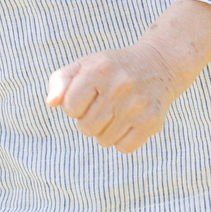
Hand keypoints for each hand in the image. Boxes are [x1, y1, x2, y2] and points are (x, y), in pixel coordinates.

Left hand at [46, 44, 185, 153]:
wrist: (159, 63)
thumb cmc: (113, 68)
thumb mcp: (85, 64)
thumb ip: (60, 80)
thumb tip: (51, 103)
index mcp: (98, 70)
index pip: (70, 108)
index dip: (75, 105)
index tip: (88, 96)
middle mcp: (119, 86)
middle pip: (86, 127)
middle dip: (90, 119)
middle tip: (104, 105)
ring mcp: (136, 106)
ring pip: (104, 140)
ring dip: (106, 131)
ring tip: (117, 112)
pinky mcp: (151, 121)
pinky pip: (124, 148)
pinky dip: (123, 140)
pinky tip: (129, 122)